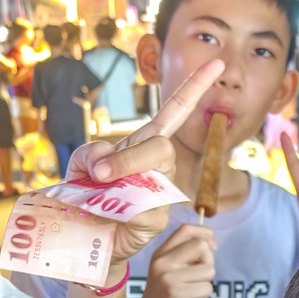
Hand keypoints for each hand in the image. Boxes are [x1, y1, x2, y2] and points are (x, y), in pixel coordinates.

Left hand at [66, 59, 224, 269]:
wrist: (82, 235)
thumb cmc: (86, 195)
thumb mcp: (82, 163)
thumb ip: (93, 153)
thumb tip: (109, 167)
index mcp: (145, 144)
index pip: (175, 112)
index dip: (196, 87)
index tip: (216, 63)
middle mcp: (160, 165)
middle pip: (161, 148)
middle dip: (129, 158)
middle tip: (100, 174)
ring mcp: (162, 193)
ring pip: (152, 177)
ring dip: (118, 183)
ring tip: (96, 194)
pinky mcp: (156, 220)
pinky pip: (142, 208)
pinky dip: (116, 209)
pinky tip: (107, 214)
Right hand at [129, 224, 216, 297]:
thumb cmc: (165, 297)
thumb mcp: (169, 270)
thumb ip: (186, 255)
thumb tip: (211, 243)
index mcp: (161, 253)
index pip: (186, 229)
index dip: (205, 234)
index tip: (211, 247)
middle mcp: (162, 262)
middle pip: (202, 246)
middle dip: (209, 262)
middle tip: (198, 278)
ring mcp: (168, 278)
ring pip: (209, 270)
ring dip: (205, 283)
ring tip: (190, 291)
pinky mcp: (176, 294)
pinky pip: (206, 288)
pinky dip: (202, 297)